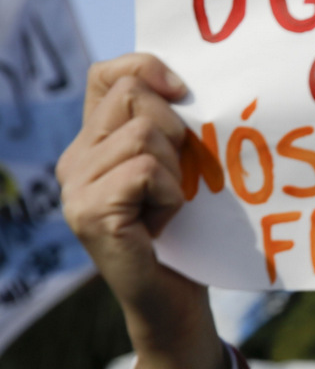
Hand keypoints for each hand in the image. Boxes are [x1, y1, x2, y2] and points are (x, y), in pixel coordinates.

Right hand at [57, 54, 224, 368]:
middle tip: (179, 175)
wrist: (175, 300)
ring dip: (175, 171)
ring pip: (143, 133)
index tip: (183, 93)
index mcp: (93, 142)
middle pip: (132, 97)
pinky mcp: (89, 212)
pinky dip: (171, 195)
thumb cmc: (186, 233)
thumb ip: (167, 129)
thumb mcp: (177, 169)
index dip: (147, 69)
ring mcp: (75, 187)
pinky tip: (164, 222)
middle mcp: (74, 160)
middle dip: (174, 129)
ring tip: (168, 205)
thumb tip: (183, 83)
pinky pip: (145, 171)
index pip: (108, 74)